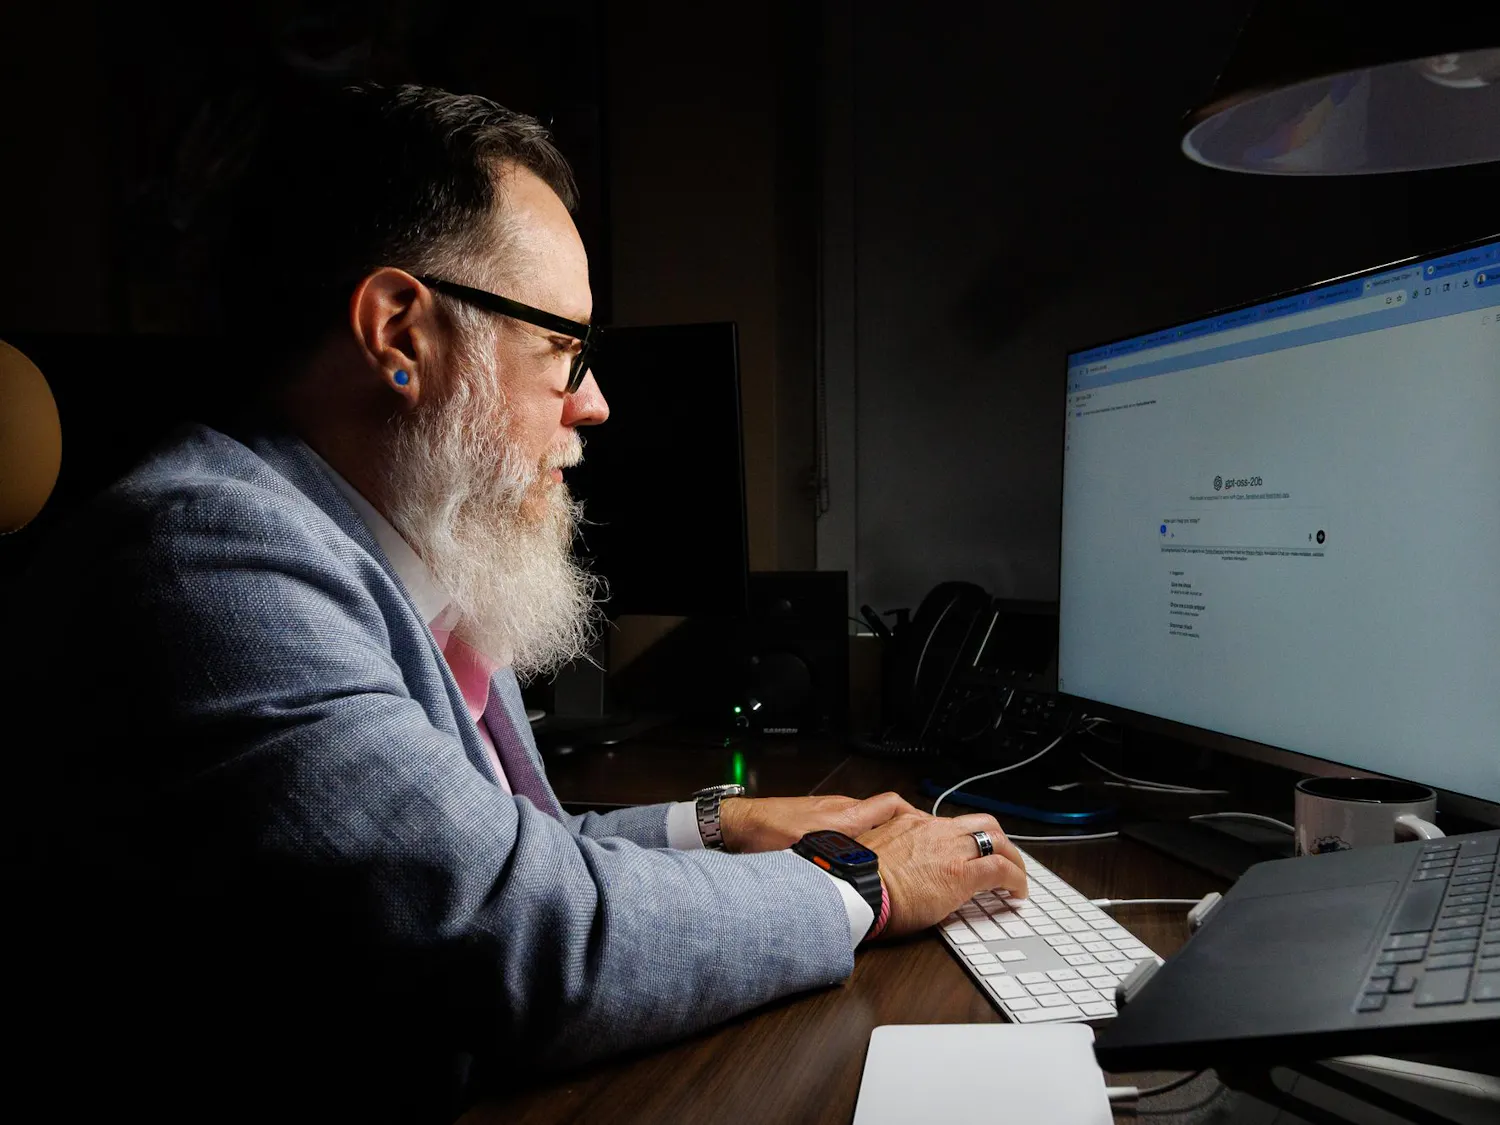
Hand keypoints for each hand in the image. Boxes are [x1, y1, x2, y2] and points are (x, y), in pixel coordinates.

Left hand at [718, 792, 924, 852]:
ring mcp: (830, 810)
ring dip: (883, 832)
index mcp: (844, 817)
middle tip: (918, 843)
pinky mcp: (819, 816)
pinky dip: (862, 834)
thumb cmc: (766, 837)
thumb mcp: (804, 853)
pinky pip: (850, 821)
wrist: (741, 824)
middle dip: (904, 826)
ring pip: (867, 819)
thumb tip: (853, 881)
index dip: (914, 815)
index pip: (891, 805)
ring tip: (893, 853)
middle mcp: (841, 809)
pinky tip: (858, 852)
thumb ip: (830, 861)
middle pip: (885, 812)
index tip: (929, 827)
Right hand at [858, 812, 1026, 940]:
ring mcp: (951, 850)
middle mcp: (935, 830)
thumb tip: (894, 864)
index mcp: (912, 823)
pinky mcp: (962, 874)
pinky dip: (1016, 879)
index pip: (949, 824)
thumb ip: (890, 849)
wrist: (856, 888)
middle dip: (998, 839)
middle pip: (981, 823)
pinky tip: (1018, 892)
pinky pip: (1001, 870)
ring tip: (1017, 875)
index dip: (965, 838)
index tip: (967, 851)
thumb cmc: (858, 879)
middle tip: (1004, 857)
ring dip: (1012, 857)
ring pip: (997, 840)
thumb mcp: (873, 851)